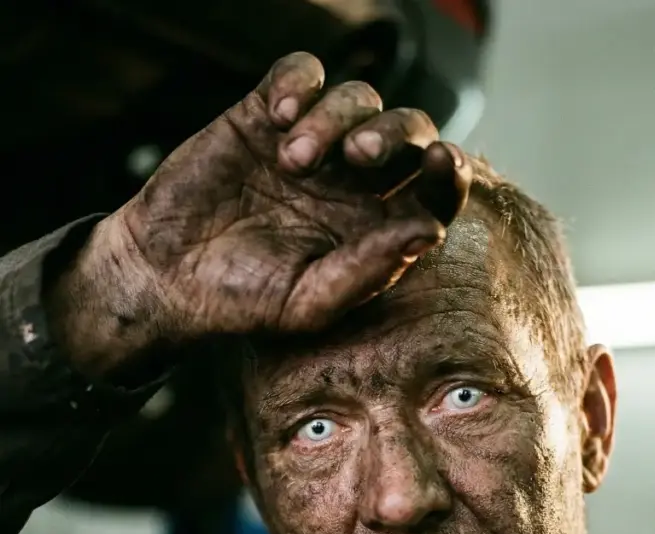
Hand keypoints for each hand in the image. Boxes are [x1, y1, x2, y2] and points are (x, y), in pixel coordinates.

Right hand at [103, 51, 470, 343]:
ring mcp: (313, 145)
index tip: (442, 161)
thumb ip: (368, 271)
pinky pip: (302, 72)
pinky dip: (298, 81)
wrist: (167, 275)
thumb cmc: (242, 300)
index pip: (435, 191)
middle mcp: (353, 184)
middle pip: (409, 131)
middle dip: (395, 133)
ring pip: (359, 98)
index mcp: (376, 228)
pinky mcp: (265, 115)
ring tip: (290, 159)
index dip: (449, 172)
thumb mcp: (309, 302)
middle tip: (358, 156)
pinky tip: (276, 114)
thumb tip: (429, 230)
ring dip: (334, 118)